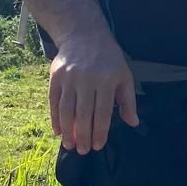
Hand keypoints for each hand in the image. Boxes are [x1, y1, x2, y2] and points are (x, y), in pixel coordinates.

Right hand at [49, 31, 138, 154]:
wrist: (83, 34)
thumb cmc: (108, 58)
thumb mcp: (124, 75)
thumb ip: (128, 100)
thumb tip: (133, 123)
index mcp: (107, 80)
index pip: (102, 112)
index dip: (99, 132)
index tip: (98, 146)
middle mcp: (87, 79)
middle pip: (83, 114)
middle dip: (83, 135)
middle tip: (83, 151)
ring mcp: (69, 77)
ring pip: (67, 109)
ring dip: (67, 130)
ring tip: (69, 145)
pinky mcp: (55, 76)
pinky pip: (54, 101)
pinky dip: (54, 117)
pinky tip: (57, 130)